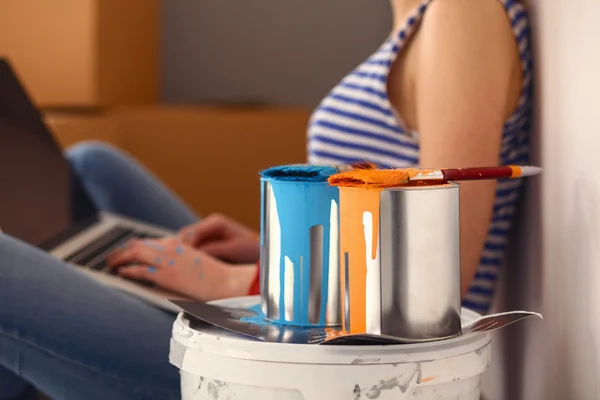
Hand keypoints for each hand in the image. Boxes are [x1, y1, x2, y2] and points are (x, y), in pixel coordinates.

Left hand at [106, 237, 256, 300]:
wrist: (223, 281)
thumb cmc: (212, 275)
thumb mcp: (194, 260)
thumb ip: (179, 259)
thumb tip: (165, 267)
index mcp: (177, 244)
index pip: (149, 241)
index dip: (133, 246)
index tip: (125, 251)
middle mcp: (170, 248)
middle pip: (138, 244)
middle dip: (121, 250)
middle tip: (111, 257)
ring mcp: (166, 261)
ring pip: (134, 253)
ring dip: (119, 258)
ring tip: (110, 264)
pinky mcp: (165, 275)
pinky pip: (139, 270)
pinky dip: (127, 270)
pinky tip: (120, 273)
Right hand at [178, 214, 259, 263]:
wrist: (262, 254)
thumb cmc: (252, 250)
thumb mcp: (233, 250)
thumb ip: (213, 250)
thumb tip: (194, 254)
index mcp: (216, 222)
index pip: (192, 232)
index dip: (184, 246)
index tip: (179, 260)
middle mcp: (209, 226)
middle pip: (186, 236)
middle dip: (181, 250)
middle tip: (176, 265)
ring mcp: (208, 234)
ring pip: (187, 243)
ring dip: (184, 254)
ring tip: (180, 268)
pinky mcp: (208, 244)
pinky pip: (194, 250)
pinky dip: (190, 257)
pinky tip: (188, 268)